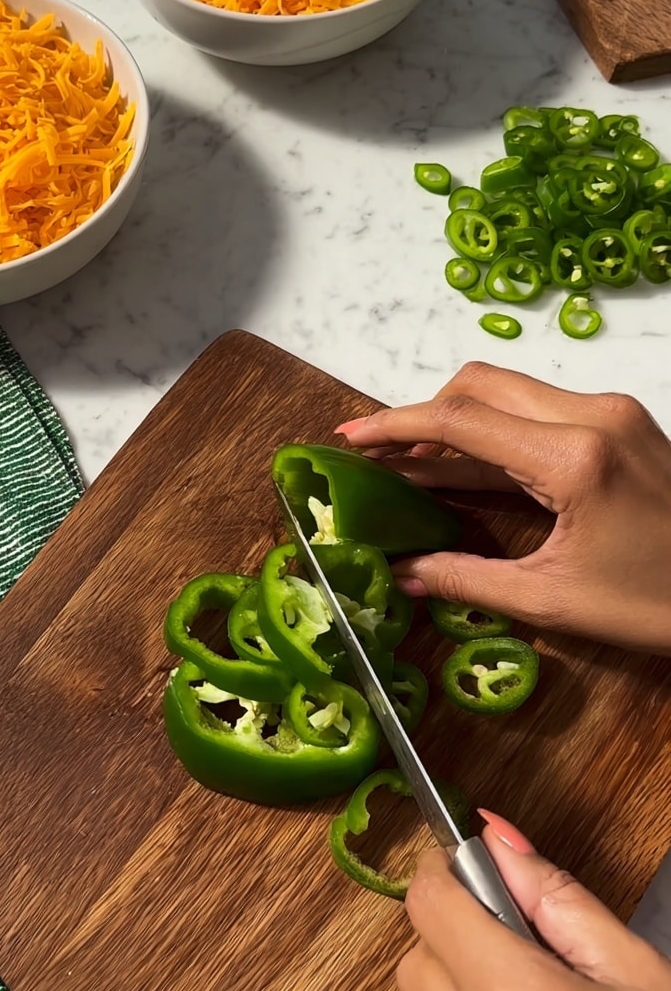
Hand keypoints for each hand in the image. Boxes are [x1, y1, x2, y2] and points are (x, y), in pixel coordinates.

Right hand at [335, 361, 670, 652]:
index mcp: (574, 458)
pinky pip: (535, 413)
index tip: (349, 438)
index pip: (460, 419)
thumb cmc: (657, 604)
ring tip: (408, 466)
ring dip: (452, 424)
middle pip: (478, 386)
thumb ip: (466, 578)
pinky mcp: (619, 423)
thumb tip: (401, 574)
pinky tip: (459, 468)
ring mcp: (610, 414)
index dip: (395, 425)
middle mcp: (593, 415)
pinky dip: (490, 434)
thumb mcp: (553, 600)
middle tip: (376, 455)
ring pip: (505, 393)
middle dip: (419, 416)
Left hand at [397, 815, 670, 990]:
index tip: (475, 864)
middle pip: (418, 947)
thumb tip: (495, 835)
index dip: (445, 868)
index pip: (429, 902)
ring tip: (531, 984)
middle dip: (456, 921)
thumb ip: (556, 895)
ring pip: (425, 990)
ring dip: (461, 968)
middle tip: (520, 932)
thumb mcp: (633, 971)